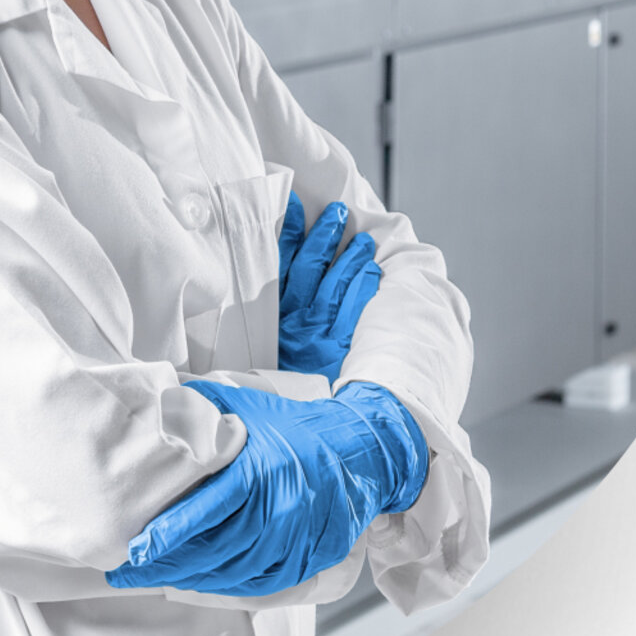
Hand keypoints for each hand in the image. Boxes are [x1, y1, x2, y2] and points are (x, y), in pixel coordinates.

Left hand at [105, 379, 428, 597]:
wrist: (358, 449)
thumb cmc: (293, 426)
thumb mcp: (245, 405)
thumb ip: (199, 409)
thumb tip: (153, 409)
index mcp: (260, 470)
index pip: (208, 509)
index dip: (170, 534)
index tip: (136, 549)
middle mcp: (280, 509)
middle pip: (215, 550)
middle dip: (167, 566)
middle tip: (128, 572)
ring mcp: (296, 540)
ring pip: (235, 572)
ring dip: (192, 580)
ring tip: (156, 578)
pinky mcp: (308, 560)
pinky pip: (261, 583)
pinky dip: (227, 586)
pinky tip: (201, 582)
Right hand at [277, 191, 381, 378]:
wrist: (299, 430)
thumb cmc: (279, 388)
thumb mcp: (263, 353)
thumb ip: (265, 322)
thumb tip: (262, 284)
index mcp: (273, 319)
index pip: (280, 265)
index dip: (288, 233)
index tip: (295, 204)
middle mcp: (296, 323)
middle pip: (311, 270)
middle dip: (324, 237)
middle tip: (338, 210)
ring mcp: (320, 336)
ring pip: (336, 287)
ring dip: (349, 259)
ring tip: (362, 238)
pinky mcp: (342, 351)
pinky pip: (356, 313)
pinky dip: (364, 289)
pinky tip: (373, 271)